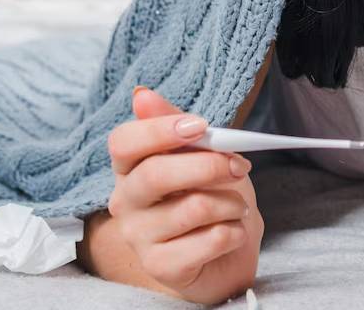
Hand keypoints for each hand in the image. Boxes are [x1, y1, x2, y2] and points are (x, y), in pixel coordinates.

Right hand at [104, 87, 260, 300]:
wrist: (228, 251)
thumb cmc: (211, 195)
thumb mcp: (201, 153)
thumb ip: (176, 124)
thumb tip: (142, 95)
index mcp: (130, 168)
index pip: (123, 142)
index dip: (161, 130)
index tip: (201, 126)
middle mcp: (125, 202)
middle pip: (156, 174)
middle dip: (209, 165)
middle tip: (239, 166)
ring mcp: (139, 237)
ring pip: (193, 207)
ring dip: (232, 203)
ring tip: (238, 207)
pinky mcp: (162, 268)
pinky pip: (209, 240)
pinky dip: (234, 232)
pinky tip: (232, 233)